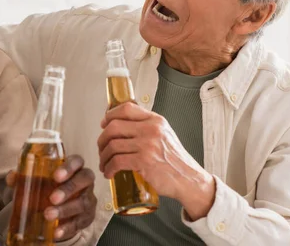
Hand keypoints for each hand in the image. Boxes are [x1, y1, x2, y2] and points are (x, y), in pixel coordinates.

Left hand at [6, 155, 96, 240]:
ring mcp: (88, 198)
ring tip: (48, 215)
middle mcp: (85, 180)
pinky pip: (80, 222)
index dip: (69, 167)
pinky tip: (56, 232)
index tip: (56, 176)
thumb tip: (12, 177)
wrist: (58, 206)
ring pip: (83, 203)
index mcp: (74, 167)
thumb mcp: (37, 180)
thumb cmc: (49, 186)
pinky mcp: (88, 216)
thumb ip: (24, 176)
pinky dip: (67, 228)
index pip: (77, 161)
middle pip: (84, 180)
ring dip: (65, 210)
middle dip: (68, 189)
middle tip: (52, 198)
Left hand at [97, 102, 214, 219]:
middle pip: (114, 127)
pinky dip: (109, 168)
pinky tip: (109, 173)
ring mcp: (147, 145)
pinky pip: (117, 161)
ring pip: (112, 145)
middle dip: (102, 139)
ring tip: (104, 164)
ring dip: (103, 156)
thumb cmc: (175, 160)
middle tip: (101, 149)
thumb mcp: (164, 135)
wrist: (189, 180)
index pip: (126, 108)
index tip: (104, 124)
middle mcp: (151, 129)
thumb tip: (121, 126)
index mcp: (155, 120)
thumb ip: (146, 127)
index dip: (110, 115)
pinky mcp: (144, 162)